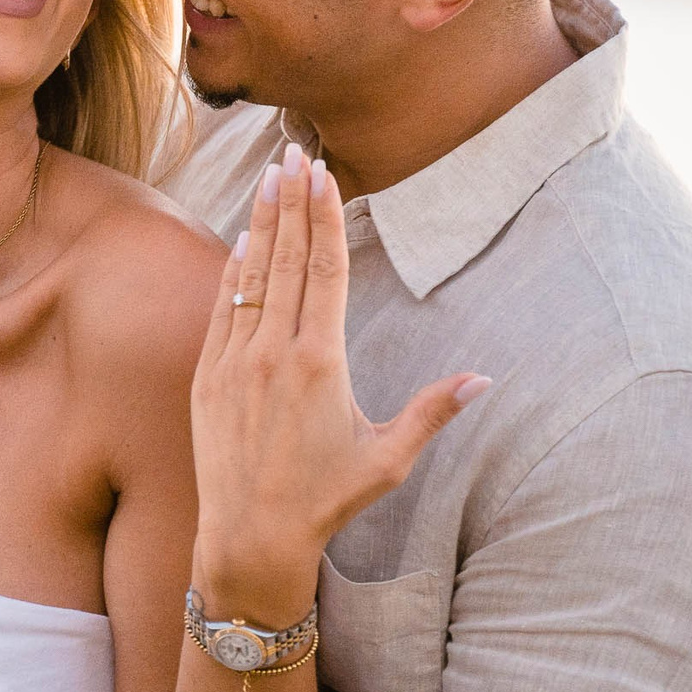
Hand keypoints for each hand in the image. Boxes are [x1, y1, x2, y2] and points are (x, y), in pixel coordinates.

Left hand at [190, 144, 490, 622]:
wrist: (250, 539)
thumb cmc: (325, 502)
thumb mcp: (388, 459)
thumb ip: (433, 412)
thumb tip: (484, 379)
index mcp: (321, 363)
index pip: (326, 270)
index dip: (325, 217)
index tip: (323, 175)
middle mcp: (273, 352)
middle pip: (287, 258)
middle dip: (291, 200)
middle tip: (293, 152)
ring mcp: (234, 361)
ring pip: (251, 275)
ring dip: (261, 223)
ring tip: (267, 176)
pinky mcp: (207, 377)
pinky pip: (222, 309)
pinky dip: (233, 270)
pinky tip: (242, 241)